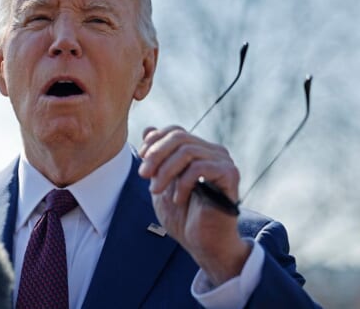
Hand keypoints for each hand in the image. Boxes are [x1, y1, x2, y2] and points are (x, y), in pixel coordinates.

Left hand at [138, 126, 249, 285]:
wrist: (202, 243)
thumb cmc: (183, 216)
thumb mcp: (161, 183)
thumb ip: (156, 158)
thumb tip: (148, 128)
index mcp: (198, 151)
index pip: (175, 131)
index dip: (154, 141)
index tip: (141, 160)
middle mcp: (213, 152)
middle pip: (179, 137)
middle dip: (155, 155)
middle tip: (143, 175)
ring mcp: (223, 162)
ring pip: (187, 151)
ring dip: (165, 171)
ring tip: (156, 190)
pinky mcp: (230, 175)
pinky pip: (200, 167)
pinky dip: (183, 183)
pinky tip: (178, 199)